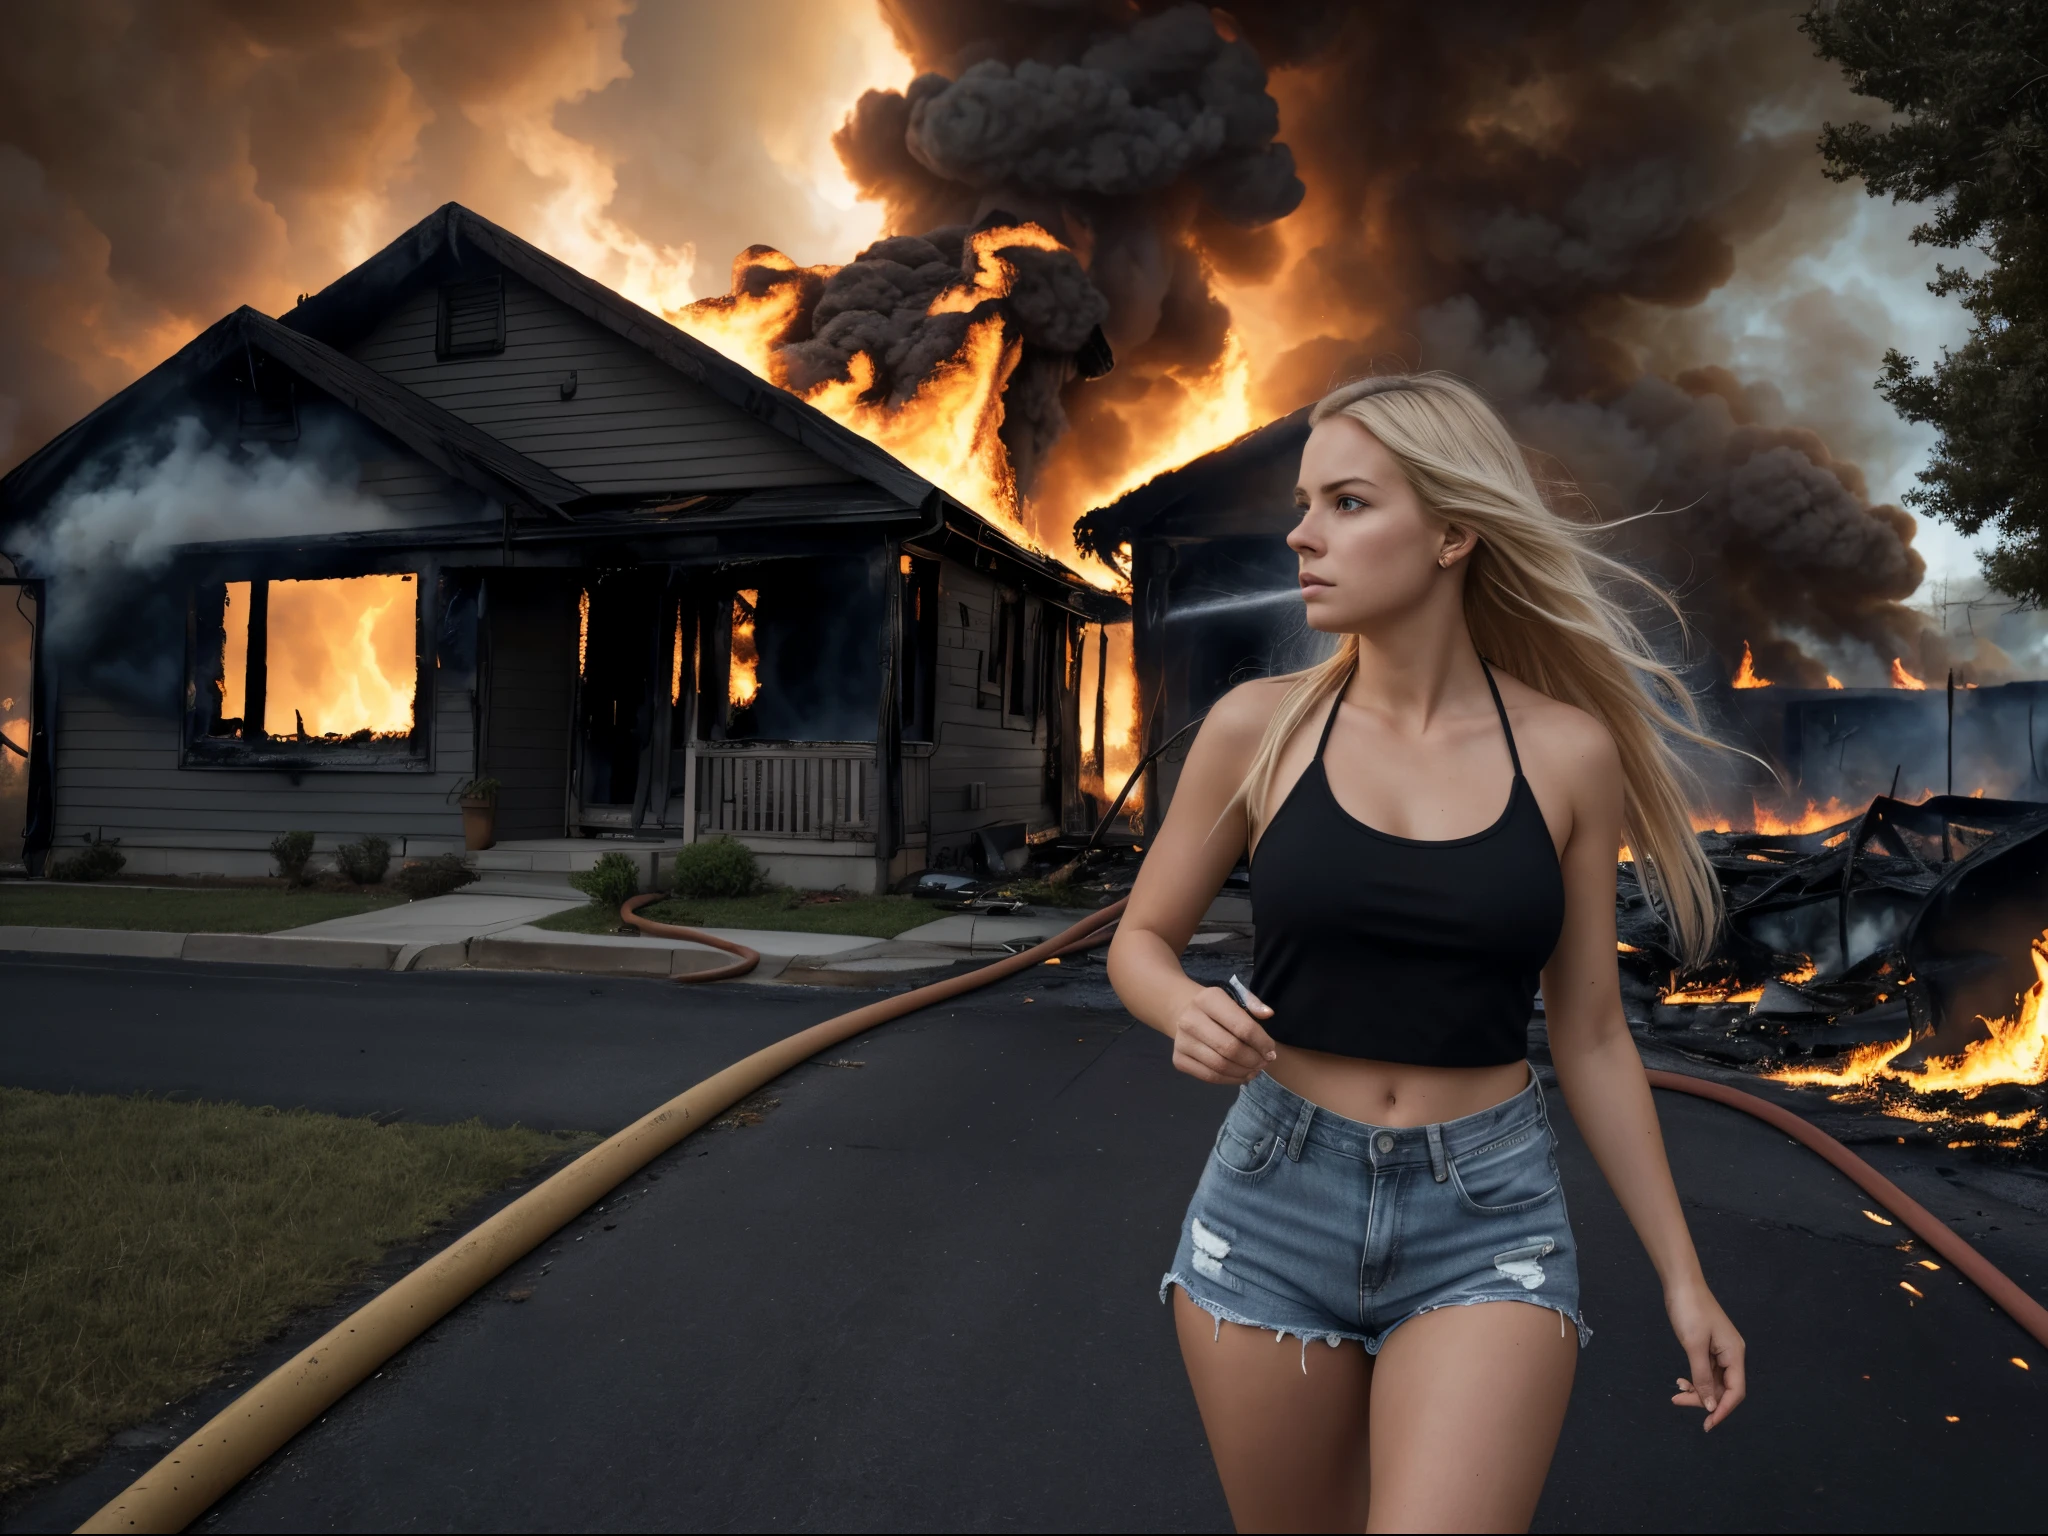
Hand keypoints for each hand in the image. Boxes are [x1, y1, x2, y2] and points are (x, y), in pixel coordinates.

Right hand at [1170, 984, 1277, 1084]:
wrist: (1185, 1013)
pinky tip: (1241, 1075)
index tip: (1271, 1051)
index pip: (1242, 1027)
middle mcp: (1190, 1020)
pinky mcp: (1178, 1059)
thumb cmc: (1219, 1008)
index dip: (1262, 1043)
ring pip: (1220, 1066)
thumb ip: (1253, 1004)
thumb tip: (1268, 1013)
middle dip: (1253, 1060)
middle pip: (1230, 1049)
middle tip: (1264, 1063)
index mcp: (1207, 999)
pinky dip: (1230, 1080)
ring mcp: (1181, 1041)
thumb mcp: (1236, 997)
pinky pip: (1209, 1076)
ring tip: (1255, 1070)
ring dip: (1243, 1072)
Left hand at [1666, 1279, 1745, 1430]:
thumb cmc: (1690, 1311)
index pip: (1736, 1392)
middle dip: (1703, 1400)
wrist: (1681, 1284)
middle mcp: (1731, 1355)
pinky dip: (1695, 1379)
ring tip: (1676, 1392)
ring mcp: (1720, 1352)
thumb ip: (1702, 1377)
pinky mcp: (1709, 1348)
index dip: (1723, 1410)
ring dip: (1697, 1390)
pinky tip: (1681, 1380)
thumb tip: (1712, 1406)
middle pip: (1723, 1389)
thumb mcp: (1694, 1346)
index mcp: (1735, 1355)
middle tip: (1677, 1400)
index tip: (1708, 1424)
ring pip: (1713, 1382)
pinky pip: (1706, 1372)